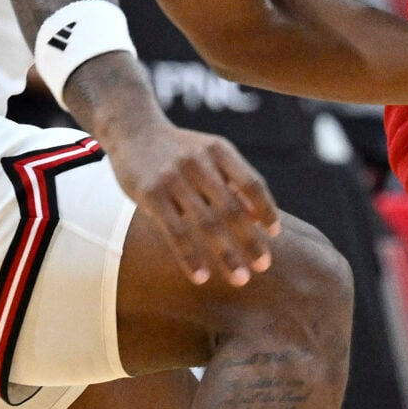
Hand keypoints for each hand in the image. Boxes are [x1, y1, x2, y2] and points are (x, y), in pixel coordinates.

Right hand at [107, 120, 281, 286]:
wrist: (132, 129)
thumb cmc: (177, 149)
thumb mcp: (209, 153)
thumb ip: (233, 180)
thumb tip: (260, 218)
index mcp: (219, 150)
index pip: (252, 183)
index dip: (266, 210)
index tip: (275, 234)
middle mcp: (199, 162)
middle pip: (232, 209)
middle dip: (250, 241)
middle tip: (263, 266)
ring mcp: (174, 178)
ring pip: (206, 224)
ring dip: (226, 255)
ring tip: (240, 279)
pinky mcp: (151, 194)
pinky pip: (175, 231)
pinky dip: (190, 257)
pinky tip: (201, 277)